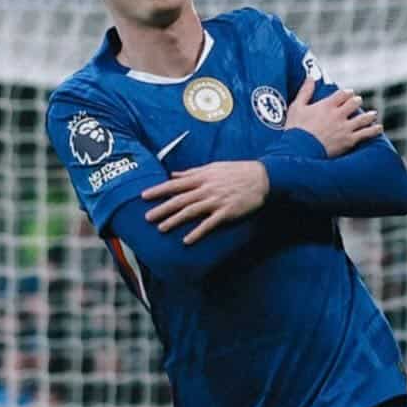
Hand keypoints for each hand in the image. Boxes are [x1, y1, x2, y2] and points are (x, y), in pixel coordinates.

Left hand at [142, 161, 269, 243]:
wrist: (263, 177)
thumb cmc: (237, 171)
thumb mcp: (213, 167)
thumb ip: (192, 172)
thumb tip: (173, 175)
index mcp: (202, 177)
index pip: (175, 184)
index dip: (159, 190)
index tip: (144, 196)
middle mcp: (206, 189)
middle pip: (180, 199)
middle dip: (162, 208)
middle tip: (147, 217)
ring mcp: (216, 201)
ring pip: (191, 211)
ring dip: (175, 220)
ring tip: (161, 228)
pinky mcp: (227, 212)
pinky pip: (209, 224)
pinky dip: (197, 232)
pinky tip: (187, 240)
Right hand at [283, 75, 381, 158]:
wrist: (300, 151)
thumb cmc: (295, 130)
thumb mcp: (297, 107)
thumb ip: (305, 91)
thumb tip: (310, 76)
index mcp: (327, 105)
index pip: (343, 94)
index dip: (348, 93)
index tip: (349, 94)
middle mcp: (338, 114)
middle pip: (354, 103)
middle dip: (357, 101)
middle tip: (358, 102)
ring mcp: (345, 128)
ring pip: (363, 118)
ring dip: (369, 115)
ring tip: (373, 114)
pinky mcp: (349, 141)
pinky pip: (365, 134)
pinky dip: (373, 130)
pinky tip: (378, 128)